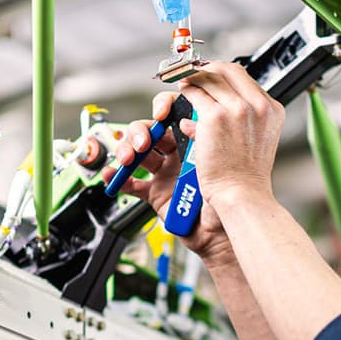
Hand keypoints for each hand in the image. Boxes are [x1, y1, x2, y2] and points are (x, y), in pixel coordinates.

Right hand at [114, 90, 234, 264]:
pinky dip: (118, 178)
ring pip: (136, 153)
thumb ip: (202, 135)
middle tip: (144, 142)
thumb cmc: (228, 197)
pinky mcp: (154, 194)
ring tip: (129, 159)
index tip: (160, 111)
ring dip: (126, 150)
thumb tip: (185, 121)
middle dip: (140, 131)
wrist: (222, 232)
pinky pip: (131, 183)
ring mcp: (164, 174)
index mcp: (194, 141)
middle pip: (149, 131)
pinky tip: (112, 175)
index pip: (174, 114)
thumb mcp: (219, 158)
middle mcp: (177, 154)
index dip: (163, 107)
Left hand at [174, 61, 284, 208]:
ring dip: (194, 77)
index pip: (245, 78)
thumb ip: (244, 119)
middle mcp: (258, 105)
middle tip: (194, 72)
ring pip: (209, 78)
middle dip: (208, 68)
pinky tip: (181, 93)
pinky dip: (186, 90)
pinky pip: (195, 93)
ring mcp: (237, 109)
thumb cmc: (247, 176)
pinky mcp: (215, 116)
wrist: (243, 194)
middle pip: (228, 70)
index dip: (224, 73)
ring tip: (185, 82)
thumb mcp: (258, 140)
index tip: (211, 74)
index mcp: (272, 109)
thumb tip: (218, 104)